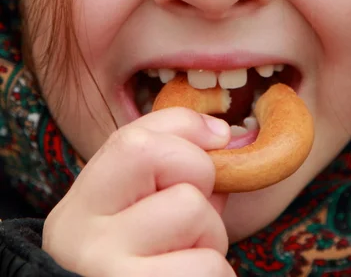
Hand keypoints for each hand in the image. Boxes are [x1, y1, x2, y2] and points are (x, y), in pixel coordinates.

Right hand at [42, 108, 234, 276]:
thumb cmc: (133, 264)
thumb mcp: (133, 212)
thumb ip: (170, 170)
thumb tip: (227, 135)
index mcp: (80, 205)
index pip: (134, 140)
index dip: (186, 131)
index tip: (218, 137)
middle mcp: (80, 236)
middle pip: (170, 169)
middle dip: (201, 188)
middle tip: (187, 222)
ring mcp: (107, 272)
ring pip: (196, 215)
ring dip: (209, 241)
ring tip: (182, 262)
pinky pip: (210, 268)